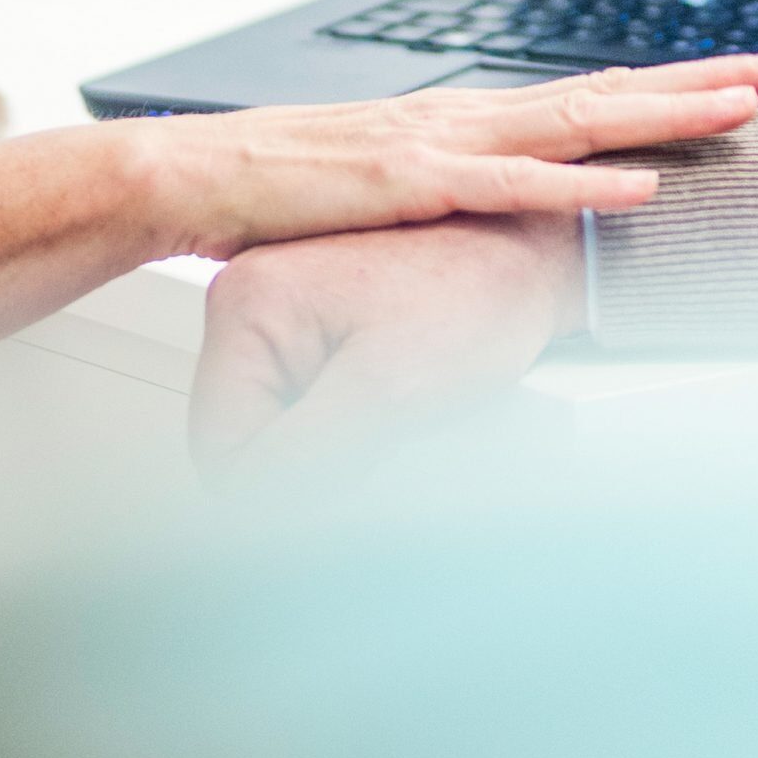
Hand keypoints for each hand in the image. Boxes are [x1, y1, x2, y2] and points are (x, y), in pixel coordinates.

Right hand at [141, 53, 757, 259]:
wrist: (191, 173)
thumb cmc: (279, 189)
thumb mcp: (382, 188)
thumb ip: (442, 189)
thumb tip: (488, 204)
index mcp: (463, 121)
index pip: (585, 96)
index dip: (665, 87)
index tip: (734, 80)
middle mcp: (465, 116)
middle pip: (606, 91)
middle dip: (698, 80)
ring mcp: (442, 143)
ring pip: (578, 121)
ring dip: (666, 113)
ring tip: (740, 107)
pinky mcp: (413, 182)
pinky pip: (514, 187)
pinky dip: (584, 183)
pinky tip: (640, 185)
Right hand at [191, 213, 581, 478]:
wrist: (539, 249)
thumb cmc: (481, 290)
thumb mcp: (390, 389)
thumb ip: (306, 455)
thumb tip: (251, 508)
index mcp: (249, 302)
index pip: (219, 446)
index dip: (278, 484)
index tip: (348, 469)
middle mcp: (253, 295)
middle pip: (247, 434)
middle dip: (310, 456)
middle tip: (383, 427)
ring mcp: (286, 305)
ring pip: (282, 423)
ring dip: (334, 439)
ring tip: (397, 405)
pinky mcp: (317, 317)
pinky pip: (311, 398)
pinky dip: (351, 415)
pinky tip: (396, 394)